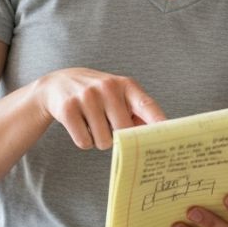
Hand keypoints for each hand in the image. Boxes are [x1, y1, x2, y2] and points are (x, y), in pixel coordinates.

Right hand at [36, 68, 165, 148]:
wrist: (58, 84)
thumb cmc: (97, 95)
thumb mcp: (118, 95)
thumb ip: (137, 113)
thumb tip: (155, 137)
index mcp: (126, 85)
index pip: (147, 105)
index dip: (159, 122)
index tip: (169, 136)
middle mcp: (108, 87)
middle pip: (125, 131)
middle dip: (119, 138)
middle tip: (109, 127)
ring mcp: (87, 97)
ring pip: (104, 141)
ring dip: (99, 141)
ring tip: (93, 124)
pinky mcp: (68, 109)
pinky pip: (84, 142)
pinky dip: (84, 141)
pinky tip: (80, 125)